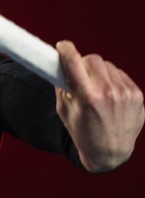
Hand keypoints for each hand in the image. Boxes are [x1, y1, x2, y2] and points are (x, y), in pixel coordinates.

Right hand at [55, 40, 143, 172]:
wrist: (110, 152)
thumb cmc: (82, 131)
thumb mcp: (64, 110)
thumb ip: (61, 86)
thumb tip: (60, 64)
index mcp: (87, 97)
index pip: (74, 62)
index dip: (66, 49)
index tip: (62, 46)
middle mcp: (108, 93)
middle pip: (92, 59)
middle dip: (83, 63)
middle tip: (78, 73)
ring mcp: (125, 94)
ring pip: (107, 65)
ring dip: (98, 72)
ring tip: (95, 88)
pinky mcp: (136, 95)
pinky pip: (120, 74)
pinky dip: (111, 79)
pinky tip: (108, 93)